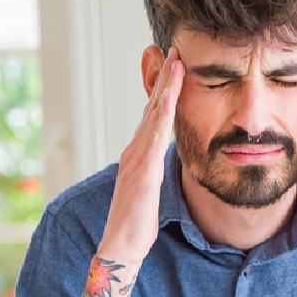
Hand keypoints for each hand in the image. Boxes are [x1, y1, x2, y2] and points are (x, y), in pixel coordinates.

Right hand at [97, 50, 184, 265]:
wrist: (122, 246)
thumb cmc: (138, 222)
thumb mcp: (150, 188)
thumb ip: (154, 168)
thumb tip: (162, 157)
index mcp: (139, 154)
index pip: (152, 115)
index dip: (163, 89)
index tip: (174, 66)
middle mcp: (134, 150)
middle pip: (151, 106)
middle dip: (162, 78)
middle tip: (173, 50)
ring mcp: (136, 158)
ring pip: (152, 115)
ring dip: (164, 87)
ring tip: (174, 62)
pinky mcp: (142, 171)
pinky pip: (153, 137)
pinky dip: (161, 114)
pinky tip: (169, 98)